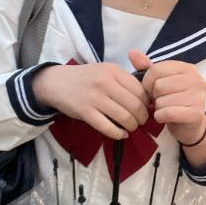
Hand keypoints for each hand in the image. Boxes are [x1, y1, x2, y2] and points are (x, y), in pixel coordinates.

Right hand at [32, 63, 148, 139]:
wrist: (57, 82)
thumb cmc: (86, 78)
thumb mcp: (106, 70)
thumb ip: (125, 80)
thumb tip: (148, 98)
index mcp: (113, 70)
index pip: (140, 90)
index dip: (147, 102)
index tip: (146, 108)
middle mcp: (105, 82)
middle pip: (134, 105)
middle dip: (142, 117)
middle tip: (141, 121)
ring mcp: (94, 98)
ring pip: (124, 117)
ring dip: (132, 126)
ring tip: (131, 127)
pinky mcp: (85, 112)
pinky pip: (108, 128)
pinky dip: (119, 134)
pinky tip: (122, 134)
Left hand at [129, 50, 205, 143]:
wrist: (190, 127)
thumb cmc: (173, 101)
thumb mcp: (160, 82)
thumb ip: (147, 68)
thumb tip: (131, 52)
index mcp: (187, 68)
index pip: (156, 70)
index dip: (147, 83)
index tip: (152, 91)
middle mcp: (196, 79)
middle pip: (158, 85)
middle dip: (154, 97)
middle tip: (162, 101)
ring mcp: (198, 97)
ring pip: (162, 101)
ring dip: (158, 108)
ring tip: (166, 109)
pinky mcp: (196, 113)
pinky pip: (167, 113)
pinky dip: (161, 117)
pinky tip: (165, 118)